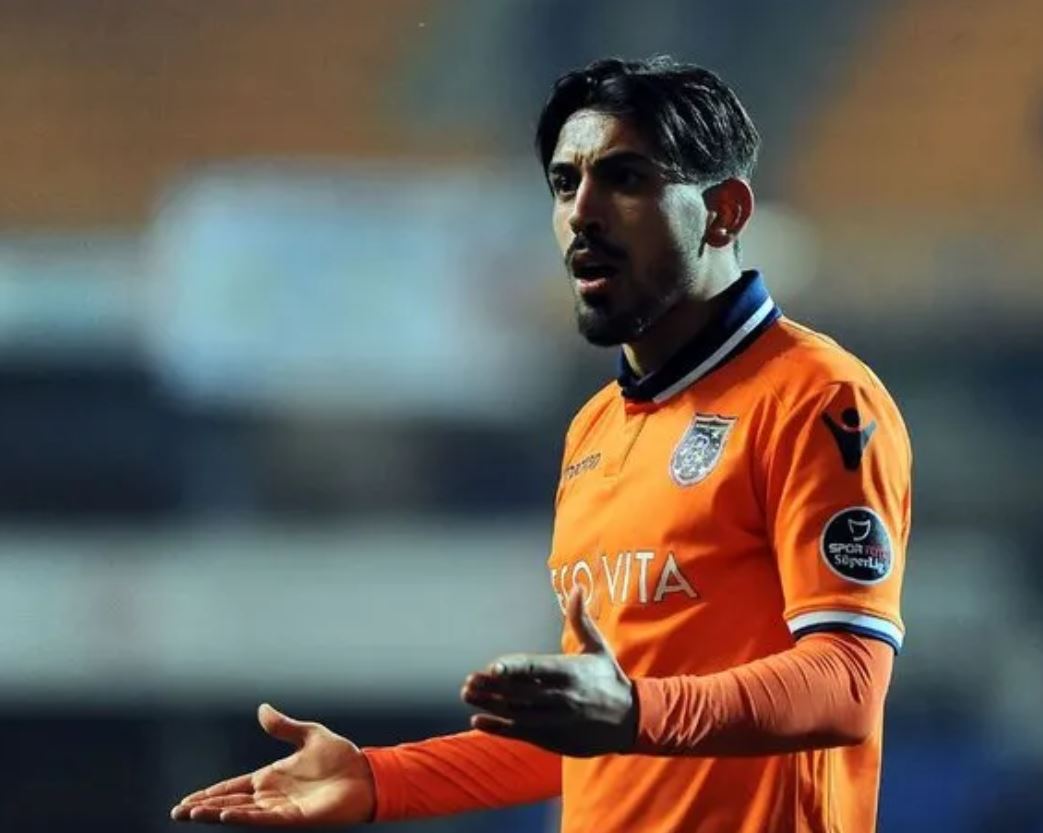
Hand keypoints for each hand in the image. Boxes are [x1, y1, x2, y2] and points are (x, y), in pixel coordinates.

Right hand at [170, 703, 374, 825]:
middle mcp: (271, 795)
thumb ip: (284, 726)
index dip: (209, 793)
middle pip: (229, 802)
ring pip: (240, 812)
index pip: (232, 787)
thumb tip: (262, 708)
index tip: (186, 802)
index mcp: (271, 777)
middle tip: (176, 813)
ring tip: (190, 814)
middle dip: (202, 808)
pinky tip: (225, 814)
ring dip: (215, 813)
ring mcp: (280, 808)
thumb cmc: (342, 758)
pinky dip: (244, 817)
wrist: (367, 775)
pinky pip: (263, 818)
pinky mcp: (293, 817)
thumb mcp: (309, 735)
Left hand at [461, 587, 635, 756]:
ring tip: (467, 695)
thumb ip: (581, 619)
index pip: (536, 669)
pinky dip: (499, 729)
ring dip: (490, 705)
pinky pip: (522, 734)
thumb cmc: (609, 679)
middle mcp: (561, 697)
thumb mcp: (598, 648)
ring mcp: (556, 720)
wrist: (632, 720)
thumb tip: (578, 587)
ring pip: (517, 713)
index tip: (493, 667)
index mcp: (569, 672)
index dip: (514, 668)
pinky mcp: (554, 738)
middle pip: (521, 692)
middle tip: (468, 681)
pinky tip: (478, 721)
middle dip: (493, 687)